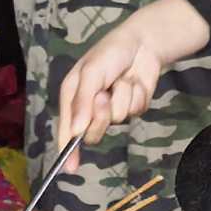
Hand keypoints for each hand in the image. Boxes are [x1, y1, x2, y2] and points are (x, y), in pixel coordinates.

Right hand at [59, 0, 210, 146]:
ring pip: (117, 120)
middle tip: (104, 95)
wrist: (143, 42)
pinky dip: (136, 96)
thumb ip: (82, 102)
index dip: (67, 150)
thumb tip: (76, 132)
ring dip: (122, 98)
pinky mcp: (132, 107)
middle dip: (101, 116)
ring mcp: (113, 108)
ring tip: (122, 79)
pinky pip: (135, 111)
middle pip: (93, 132)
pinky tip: (135, 82)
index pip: (67, 129)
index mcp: (73, 96)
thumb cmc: (110, 52)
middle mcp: (91, 107)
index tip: (69, 168)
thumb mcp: (91, 73)